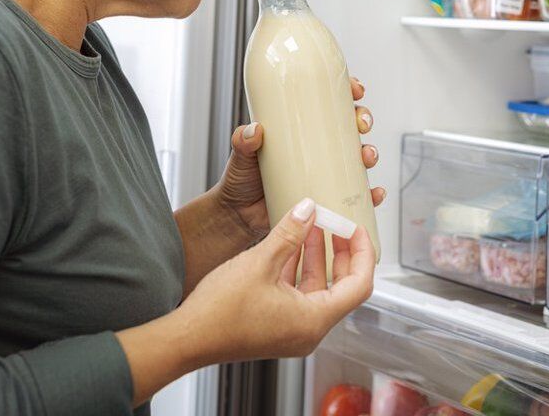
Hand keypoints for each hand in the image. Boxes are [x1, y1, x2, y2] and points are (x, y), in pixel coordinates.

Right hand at [115, 199, 374, 403]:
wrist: (186, 338)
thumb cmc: (219, 312)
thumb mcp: (260, 262)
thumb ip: (289, 233)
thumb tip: (309, 209)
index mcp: (314, 321)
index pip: (359, 285)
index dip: (363, 253)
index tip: (357, 229)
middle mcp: (308, 331)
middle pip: (342, 287)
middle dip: (340, 252)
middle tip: (337, 224)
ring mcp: (292, 331)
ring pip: (318, 289)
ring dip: (317, 257)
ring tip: (311, 225)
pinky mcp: (277, 327)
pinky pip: (299, 295)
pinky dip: (299, 269)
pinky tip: (288, 244)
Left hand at [217, 77, 384, 239]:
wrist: (239, 217)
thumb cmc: (241, 180)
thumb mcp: (241, 154)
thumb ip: (243, 141)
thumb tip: (255, 130)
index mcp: (299, 129)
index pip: (328, 103)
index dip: (347, 92)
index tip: (355, 90)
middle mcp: (316, 148)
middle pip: (350, 126)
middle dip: (363, 120)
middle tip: (361, 124)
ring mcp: (324, 172)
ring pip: (358, 157)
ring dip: (369, 153)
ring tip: (366, 157)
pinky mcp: (328, 197)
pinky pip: (357, 195)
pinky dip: (371, 194)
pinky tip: (375, 193)